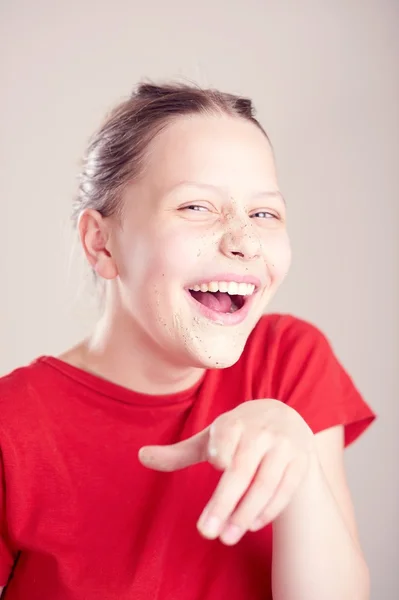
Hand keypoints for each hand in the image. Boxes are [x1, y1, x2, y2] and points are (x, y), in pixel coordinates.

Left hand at [138, 399, 315, 544]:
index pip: (227, 437)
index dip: (222, 450)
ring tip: (226, 537)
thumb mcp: (210, 437)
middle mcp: (261, 431)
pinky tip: (250, 525)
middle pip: (243, 469)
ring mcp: (284, 446)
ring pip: (266, 483)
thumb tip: (140, 456)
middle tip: (206, 532)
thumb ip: (179, 452)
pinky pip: (285, 490)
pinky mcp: (300, 462)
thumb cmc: (238, 432)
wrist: (284, 417)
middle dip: (224, 502)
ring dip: (245, 513)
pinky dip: (269, 510)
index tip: (217, 464)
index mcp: (235, 421)